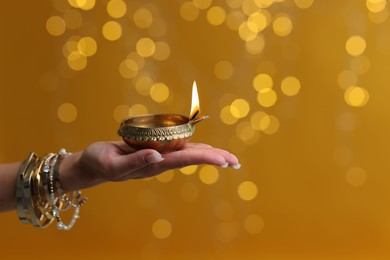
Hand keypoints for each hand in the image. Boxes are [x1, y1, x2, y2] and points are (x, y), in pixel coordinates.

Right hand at [59, 141, 239, 191]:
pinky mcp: (154, 149)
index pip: (184, 160)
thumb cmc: (99, 162)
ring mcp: (158, 156)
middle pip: (192, 158)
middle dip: (214, 159)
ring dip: (209, 155)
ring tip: (228, 158)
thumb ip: (134, 161)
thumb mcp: (112, 163)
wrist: (93, 165)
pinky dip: (194, 147)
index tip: (224, 160)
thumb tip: (158, 156)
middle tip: (236, 162)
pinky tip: (205, 149)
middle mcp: (160, 161)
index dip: (205, 158)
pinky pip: (178, 147)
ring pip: (188, 153)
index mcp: (153, 165)